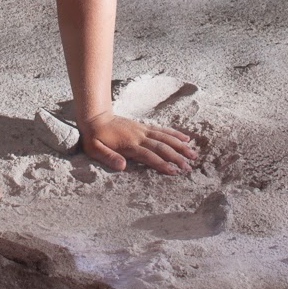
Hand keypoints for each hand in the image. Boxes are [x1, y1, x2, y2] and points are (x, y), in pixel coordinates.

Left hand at [80, 112, 197, 174]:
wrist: (96, 117)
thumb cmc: (94, 137)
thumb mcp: (95, 149)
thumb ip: (108, 157)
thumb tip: (122, 166)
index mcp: (129, 144)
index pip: (149, 156)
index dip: (162, 164)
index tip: (174, 172)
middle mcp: (139, 136)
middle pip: (162, 147)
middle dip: (177, 157)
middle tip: (189, 167)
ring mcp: (143, 130)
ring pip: (165, 138)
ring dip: (180, 146)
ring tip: (193, 154)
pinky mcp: (144, 127)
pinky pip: (162, 131)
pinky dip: (175, 134)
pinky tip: (186, 138)